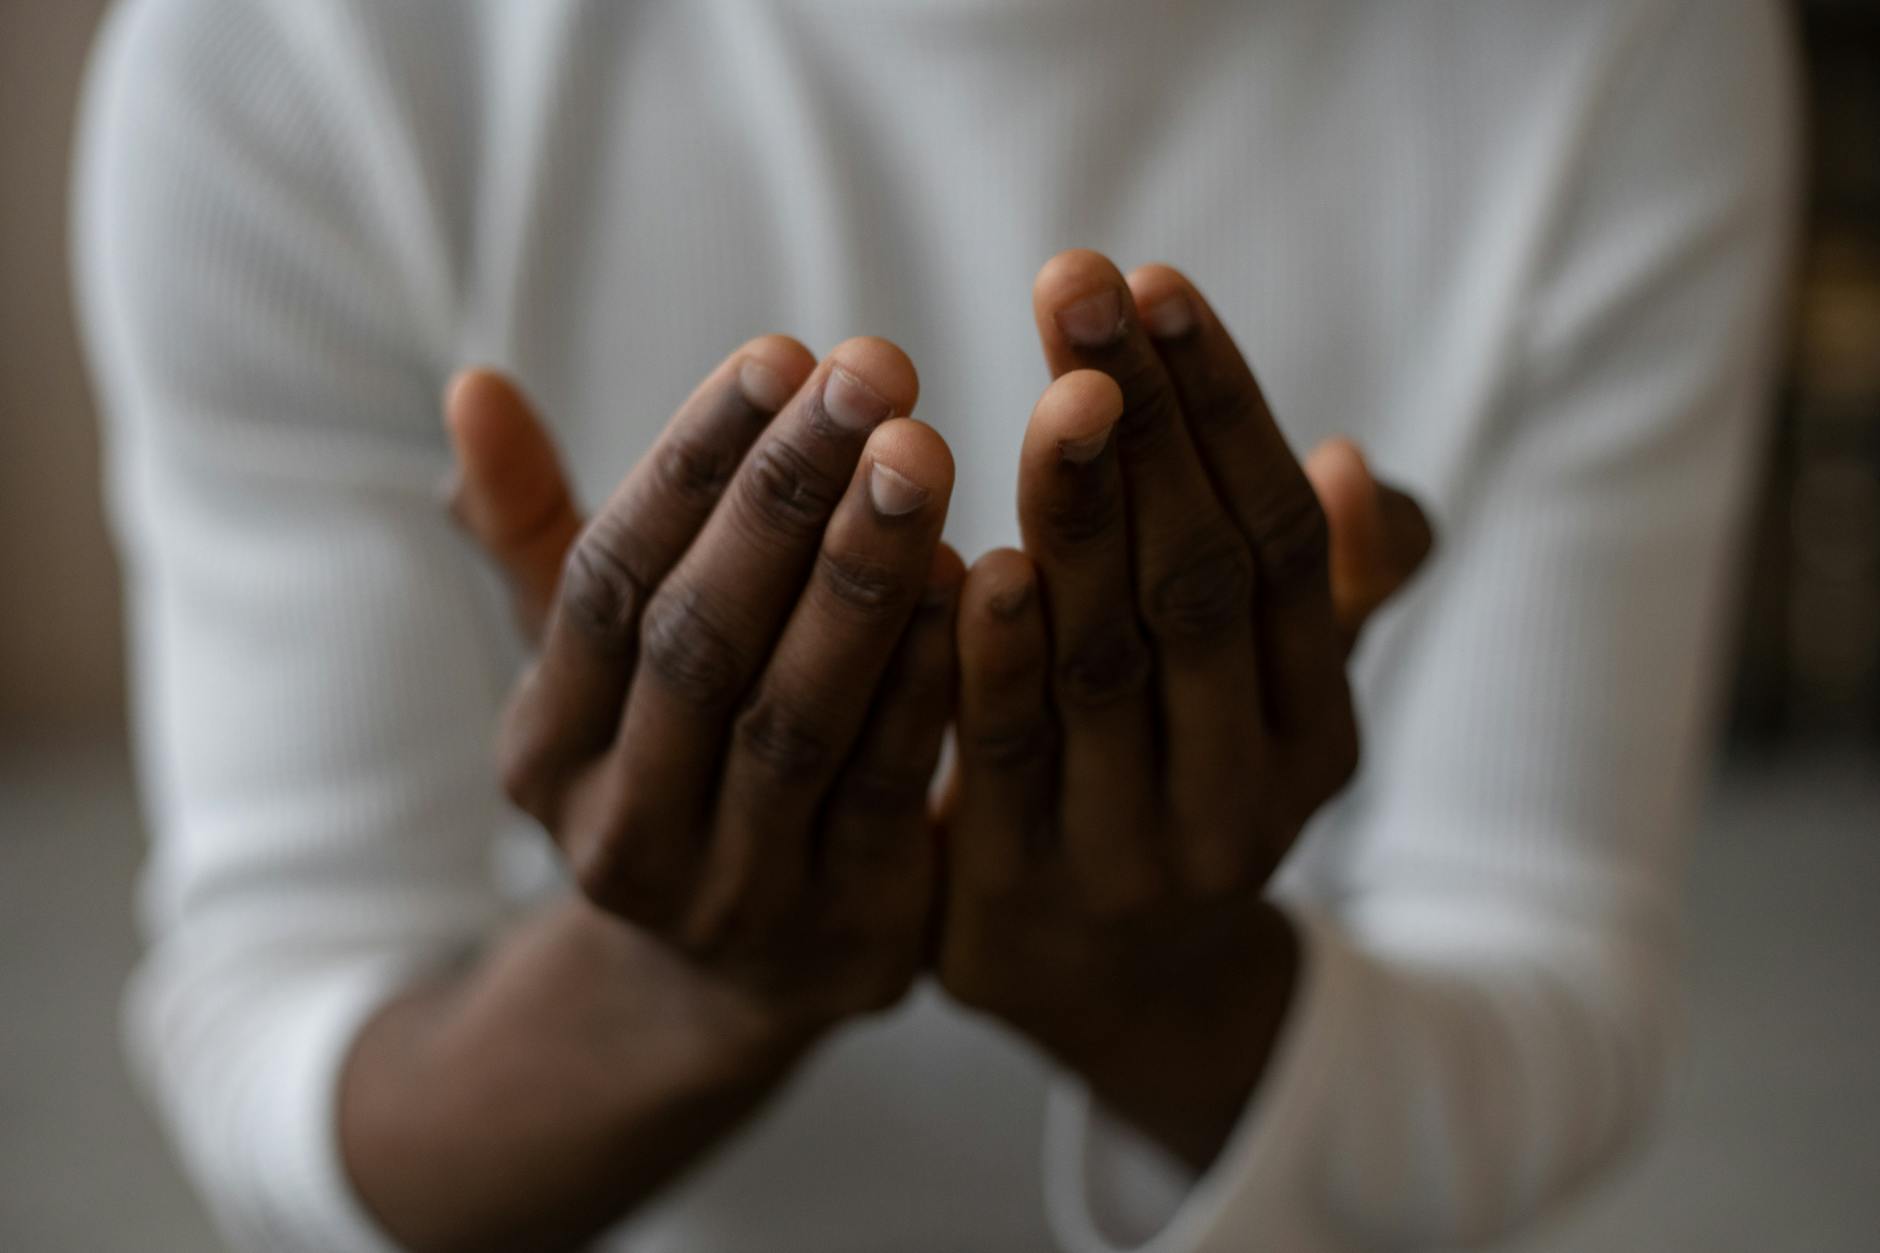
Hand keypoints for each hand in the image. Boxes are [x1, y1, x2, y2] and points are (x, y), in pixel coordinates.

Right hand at [450, 337, 961, 1048]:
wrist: (718, 985)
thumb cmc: (665, 764)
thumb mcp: (590, 668)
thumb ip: (536, 533)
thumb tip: (471, 386)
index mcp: (548, 747)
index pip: (607, 582)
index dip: (690, 464)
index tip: (779, 353)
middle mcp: (622, 826)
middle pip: (700, 640)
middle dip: (786, 497)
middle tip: (874, 372)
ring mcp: (733, 890)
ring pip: (794, 715)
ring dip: (861, 577)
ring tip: (925, 452)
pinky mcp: (847, 927)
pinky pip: (889, 786)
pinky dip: (931, 681)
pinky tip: (980, 577)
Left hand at [937, 251, 1431, 1167]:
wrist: (1124, 1002)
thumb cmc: (1189, 793)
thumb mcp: (1276, 708)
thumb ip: (1320, 597)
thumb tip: (1353, 471)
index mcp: (1316, 730)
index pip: (1276, 546)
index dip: (1223, 411)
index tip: (1158, 285)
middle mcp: (1241, 792)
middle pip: (1198, 585)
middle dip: (1143, 425)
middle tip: (1080, 283)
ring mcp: (1131, 852)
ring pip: (1108, 663)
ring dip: (1082, 516)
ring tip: (1058, 388)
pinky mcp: (1014, 895)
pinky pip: (1004, 758)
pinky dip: (993, 656)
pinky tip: (975, 556)